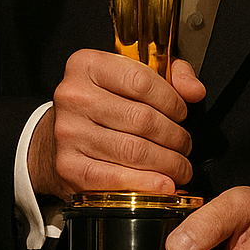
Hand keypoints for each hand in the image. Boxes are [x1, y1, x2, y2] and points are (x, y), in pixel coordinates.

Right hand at [28, 50, 204, 197]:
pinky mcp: (69, 167)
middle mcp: (73, 96)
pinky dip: (146, 184)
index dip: (172, 100)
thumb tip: (195, 90)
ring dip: (168, 163)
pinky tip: (163, 184)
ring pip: (134, 151)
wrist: (54, 138)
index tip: (183, 113)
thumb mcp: (129, 75)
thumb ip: (168, 74)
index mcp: (87, 65)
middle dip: (175, 136)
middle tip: (185, 145)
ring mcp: (69, 133)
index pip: (141, 81)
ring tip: (179, 166)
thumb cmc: (100, 104)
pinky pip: (116, 179)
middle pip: (142, 119)